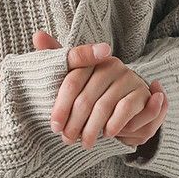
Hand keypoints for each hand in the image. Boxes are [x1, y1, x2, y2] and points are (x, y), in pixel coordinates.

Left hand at [31, 30, 167, 151]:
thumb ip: (58, 60)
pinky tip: (108, 134)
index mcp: (91, 60)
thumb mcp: (76, 79)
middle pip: (85, 98)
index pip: (72, 81)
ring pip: (103, 106)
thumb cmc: (96, 91)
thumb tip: (38, 35)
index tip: (54, 125)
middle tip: (67, 139)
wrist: (130, 103)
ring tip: (85, 142)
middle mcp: (110, 64)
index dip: (61, 106)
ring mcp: (127, 77)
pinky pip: (125, 110)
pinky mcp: (141, 92)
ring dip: (92, 129)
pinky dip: (115, 124)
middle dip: (74, 123)